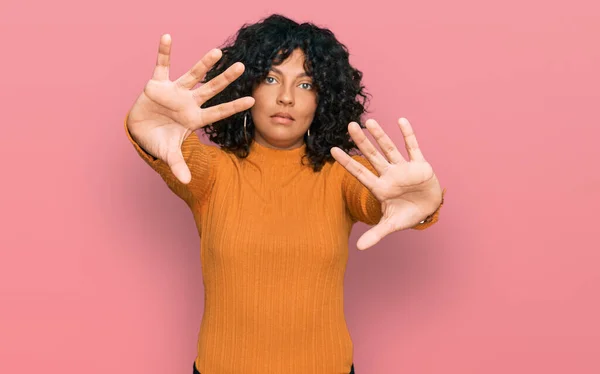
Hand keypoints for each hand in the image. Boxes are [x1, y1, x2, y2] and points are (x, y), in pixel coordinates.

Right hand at [126, 34, 254, 183]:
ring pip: (193, 75)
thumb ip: (179, 165)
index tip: (253, 100)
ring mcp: (175, 91)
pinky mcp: (158, 84)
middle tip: (243, 66)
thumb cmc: (160, 140)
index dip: (234, 107)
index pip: (219, 112)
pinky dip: (164, 52)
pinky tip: (167, 37)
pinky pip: (162, 65)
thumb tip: (187, 182)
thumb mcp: (170, 154)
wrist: (140, 130)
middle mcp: (189, 102)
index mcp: (195, 118)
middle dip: (226, 79)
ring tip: (217, 51)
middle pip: (211, 89)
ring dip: (204, 63)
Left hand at [331, 117, 442, 249]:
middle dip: (361, 142)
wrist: (429, 209)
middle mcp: (389, 175)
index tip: (332, 150)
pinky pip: (413, 147)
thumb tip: (359, 248)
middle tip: (350, 125)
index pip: (359, 173)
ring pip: (390, 149)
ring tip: (370, 122)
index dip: (347, 162)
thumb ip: (375, 234)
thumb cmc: (407, 214)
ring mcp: (403, 168)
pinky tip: (401, 121)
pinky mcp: (420, 165)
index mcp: (380, 188)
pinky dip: (408, 135)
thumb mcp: (391, 225)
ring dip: (381, 136)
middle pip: (372, 156)